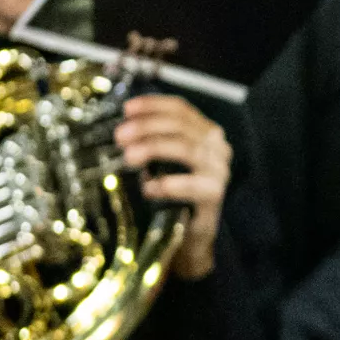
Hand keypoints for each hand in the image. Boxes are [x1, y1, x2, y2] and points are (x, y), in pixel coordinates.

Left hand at [116, 94, 232, 279]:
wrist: (191, 234)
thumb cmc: (173, 193)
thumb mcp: (161, 161)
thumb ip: (151, 142)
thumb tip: (121, 129)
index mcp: (205, 132)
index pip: (181, 108)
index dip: (153, 105)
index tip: (126, 109)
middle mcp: (217, 146)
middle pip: (181, 126)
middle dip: (147, 127)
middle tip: (120, 136)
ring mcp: (219, 170)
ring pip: (187, 149)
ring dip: (154, 149)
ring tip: (128, 157)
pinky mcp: (216, 194)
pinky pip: (192, 185)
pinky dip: (167, 184)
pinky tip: (147, 188)